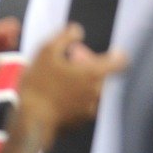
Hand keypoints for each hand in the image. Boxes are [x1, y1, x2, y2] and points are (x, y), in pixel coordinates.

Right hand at [16, 24, 127, 144]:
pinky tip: (58, 95)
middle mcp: (98, 91)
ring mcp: (90, 109)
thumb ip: (65, 36)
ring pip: (93, 90)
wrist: (30, 122)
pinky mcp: (80, 122)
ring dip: (83, 82)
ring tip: (62, 78)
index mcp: (95, 73)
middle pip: (102, 74)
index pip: (121, 62)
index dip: (117, 54)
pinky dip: (77, 97)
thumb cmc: (39, 85)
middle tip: (69, 62)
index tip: (110, 51)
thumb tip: (78, 30)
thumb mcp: (47, 52)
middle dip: (89, 65)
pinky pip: (83, 104)